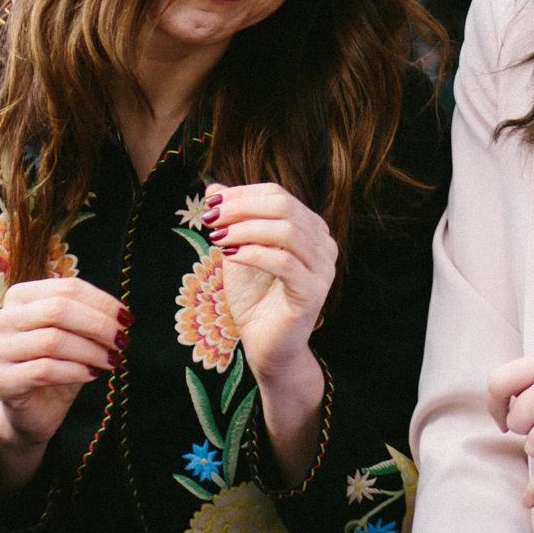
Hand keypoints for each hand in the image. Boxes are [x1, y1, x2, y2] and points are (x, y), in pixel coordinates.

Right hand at [0, 277, 129, 489]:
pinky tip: (93, 374)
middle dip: (98, 325)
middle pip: (58, 310)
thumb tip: (120, 315)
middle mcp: (3, 318)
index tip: (126, 319)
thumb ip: (90, 319)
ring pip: (52, 340)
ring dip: (90, 350)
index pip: (67, 288)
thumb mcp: (76, 335)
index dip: (101, 302)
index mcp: (20, 296)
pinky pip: (45, 370)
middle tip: (122, 340)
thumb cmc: (59, 364)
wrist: (36, 409)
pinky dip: (76, 371)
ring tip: (112, 360)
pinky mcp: (3, 380)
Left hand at [208, 182, 337, 378]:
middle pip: (284, 207)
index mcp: (310, 228)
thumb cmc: (255, 298)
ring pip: (286, 232)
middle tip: (211, 218)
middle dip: (241, 208)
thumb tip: (213, 186)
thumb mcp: (238, 250)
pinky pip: (284, 263)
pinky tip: (230, 255)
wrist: (266, 346)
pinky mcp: (314, 292)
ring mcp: (323, 268)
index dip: (242, 194)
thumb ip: (232, 220)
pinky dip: (253, 254)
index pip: (278, 195)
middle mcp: (324, 243)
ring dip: (245, 230)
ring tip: (217, 238)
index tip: (209, 202)